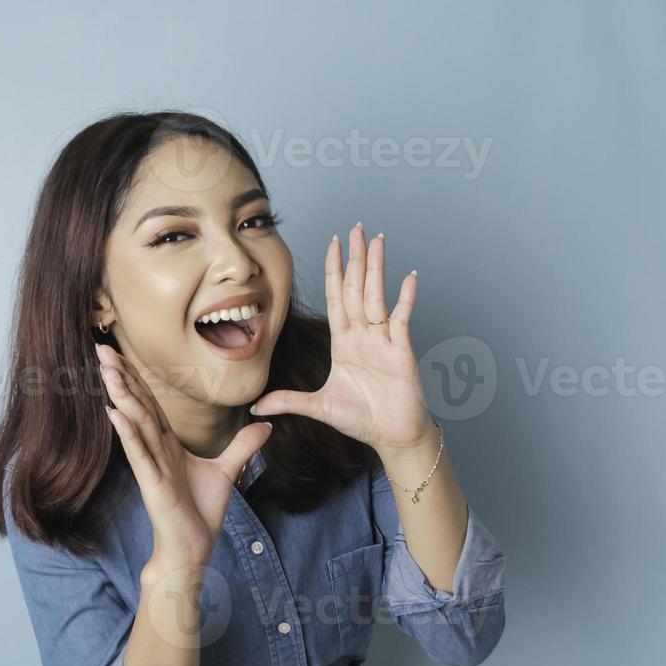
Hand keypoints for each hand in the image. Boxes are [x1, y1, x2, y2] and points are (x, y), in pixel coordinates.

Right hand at [96, 342, 272, 565]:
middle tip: (101, 349)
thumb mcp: (228, 471)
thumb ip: (243, 446)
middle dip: (121, 377)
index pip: (151, 404)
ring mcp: (151, 466)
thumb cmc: (200, 512)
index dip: (138, 379)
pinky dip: (127, 432)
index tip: (122, 353)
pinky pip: (138, 453)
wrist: (192, 548)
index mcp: (168, 445)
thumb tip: (266, 426)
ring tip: (106, 369)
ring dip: (121, 396)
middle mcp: (155, 450)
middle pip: (137, 405)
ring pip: (134, 423)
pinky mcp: (151, 483)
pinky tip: (114, 411)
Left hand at [250, 224, 432, 450]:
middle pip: (357, 288)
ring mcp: (383, 340)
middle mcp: (364, 335)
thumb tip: (256, 407)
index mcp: (344, 342)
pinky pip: (402, 318)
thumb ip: (288, 401)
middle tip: (355, 228)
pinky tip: (409, 277)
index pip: (336, 298)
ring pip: (377, 295)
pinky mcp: (401, 350)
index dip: (333, 271)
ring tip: (376, 241)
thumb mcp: (317, 406)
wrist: (392, 437)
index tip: (332, 244)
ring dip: (376, 267)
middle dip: (354, 258)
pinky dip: (406, 298)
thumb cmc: (361, 419)